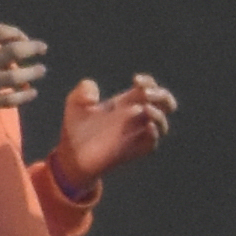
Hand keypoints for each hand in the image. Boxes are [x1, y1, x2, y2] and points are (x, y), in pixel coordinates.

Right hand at [0, 20, 46, 132]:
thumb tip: (2, 41)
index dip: (16, 32)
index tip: (23, 38)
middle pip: (13, 51)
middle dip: (32, 48)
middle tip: (42, 49)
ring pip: (15, 76)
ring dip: (33, 72)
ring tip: (41, 71)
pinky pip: (10, 98)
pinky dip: (25, 95)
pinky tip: (32, 92)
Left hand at [56, 71, 176, 182]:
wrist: (71, 156)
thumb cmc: (74, 130)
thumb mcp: (75, 104)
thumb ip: (82, 91)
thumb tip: (92, 86)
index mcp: (125, 103)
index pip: (149, 88)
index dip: (148, 81)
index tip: (136, 79)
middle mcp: (135, 118)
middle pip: (164, 104)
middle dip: (161, 95)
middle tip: (146, 92)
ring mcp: (136, 134)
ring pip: (162, 123)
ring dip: (158, 114)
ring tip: (144, 108)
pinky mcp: (134, 150)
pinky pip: (152, 142)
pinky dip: (154, 133)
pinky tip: (147, 125)